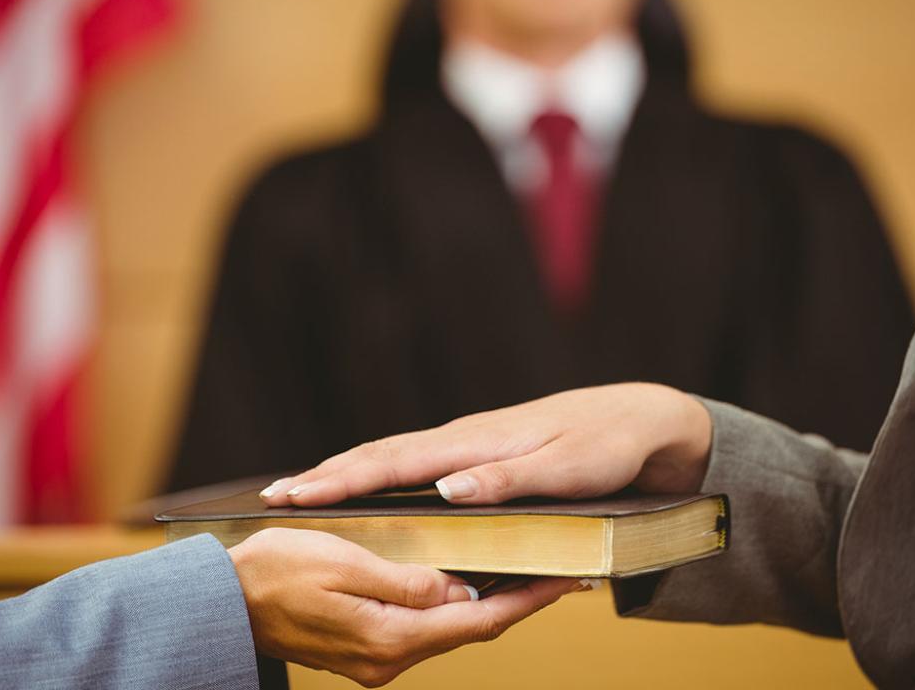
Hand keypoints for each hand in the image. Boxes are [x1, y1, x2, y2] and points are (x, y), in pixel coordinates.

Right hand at [228, 528, 581, 686]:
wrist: (222, 602)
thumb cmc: (275, 573)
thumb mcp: (345, 563)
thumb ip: (408, 581)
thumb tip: (462, 591)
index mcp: (390, 638)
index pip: (479, 621)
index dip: (527, 600)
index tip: (565, 580)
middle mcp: (389, 660)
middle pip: (471, 629)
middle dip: (515, 601)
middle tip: (555, 571)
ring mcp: (376, 660)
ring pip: (448, 630)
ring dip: (484, 604)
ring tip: (520, 572)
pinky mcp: (364, 650)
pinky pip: (421, 629)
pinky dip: (449, 608)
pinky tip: (462, 584)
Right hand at [260, 382, 711, 507]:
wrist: (640, 419)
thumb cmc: (606, 446)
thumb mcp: (566, 469)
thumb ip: (508, 481)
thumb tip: (446, 490)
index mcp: (477, 444)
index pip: (395, 462)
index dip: (342, 480)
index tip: (295, 494)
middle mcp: (464, 440)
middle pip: (381, 455)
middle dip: (325, 475)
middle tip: (273, 496)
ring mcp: (469, 443)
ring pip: (394, 457)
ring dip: (346, 473)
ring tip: (302, 491)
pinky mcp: (479, 452)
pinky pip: (415, 463)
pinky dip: (379, 473)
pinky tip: (368, 486)